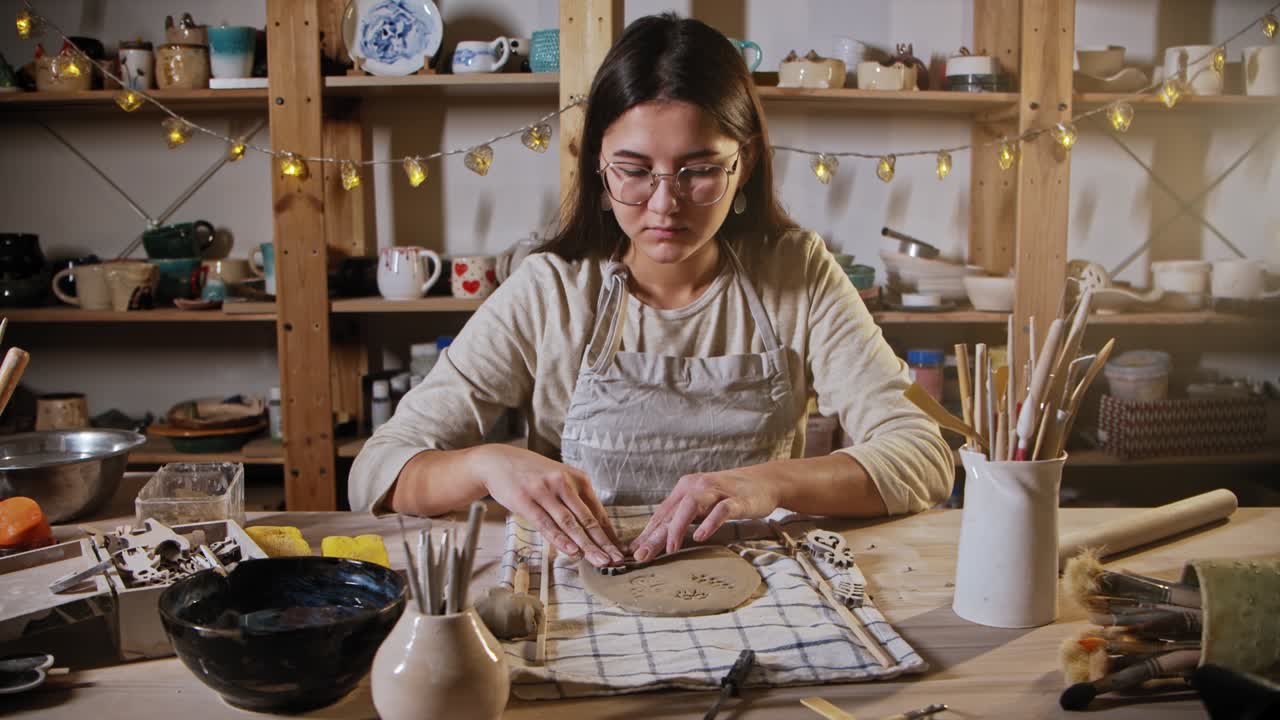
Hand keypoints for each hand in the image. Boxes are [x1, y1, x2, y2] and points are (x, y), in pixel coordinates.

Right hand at [466, 444, 623, 567]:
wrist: (498, 461)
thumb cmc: (532, 474)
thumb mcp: (560, 479)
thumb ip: (576, 500)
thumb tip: (595, 528)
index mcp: (578, 478)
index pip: (598, 512)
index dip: (609, 534)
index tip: (619, 552)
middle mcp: (564, 482)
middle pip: (587, 519)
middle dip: (603, 543)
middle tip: (616, 561)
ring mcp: (545, 491)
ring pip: (570, 524)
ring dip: (586, 545)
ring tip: (600, 561)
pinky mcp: (526, 500)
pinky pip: (546, 524)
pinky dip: (560, 540)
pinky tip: (572, 552)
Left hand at [628, 465, 780, 562]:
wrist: (765, 482)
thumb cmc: (730, 495)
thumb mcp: (702, 504)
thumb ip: (683, 517)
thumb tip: (659, 538)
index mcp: (685, 489)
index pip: (662, 514)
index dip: (647, 533)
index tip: (633, 552)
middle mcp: (696, 487)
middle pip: (671, 513)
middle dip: (654, 535)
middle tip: (641, 555)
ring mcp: (716, 492)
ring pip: (690, 507)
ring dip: (678, 528)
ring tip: (670, 548)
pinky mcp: (736, 499)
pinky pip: (720, 510)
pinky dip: (709, 523)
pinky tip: (700, 536)